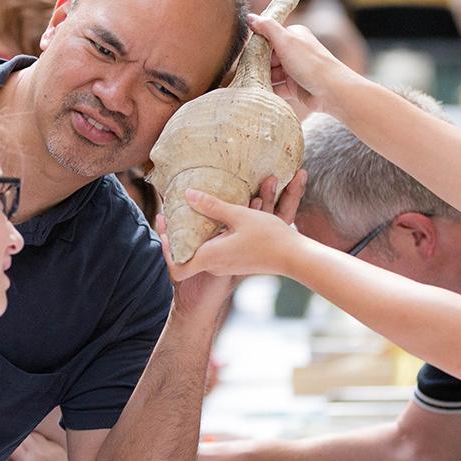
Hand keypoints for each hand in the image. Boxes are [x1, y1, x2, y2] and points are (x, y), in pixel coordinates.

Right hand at [0, 432, 72, 460]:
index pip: (13, 444)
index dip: (8, 449)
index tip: (8, 457)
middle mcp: (41, 453)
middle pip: (23, 436)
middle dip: (18, 444)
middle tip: (18, 457)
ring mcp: (52, 450)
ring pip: (34, 435)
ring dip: (28, 442)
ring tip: (28, 457)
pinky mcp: (59, 450)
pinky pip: (45, 440)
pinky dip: (39, 445)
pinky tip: (39, 458)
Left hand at [160, 185, 306, 282]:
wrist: (295, 257)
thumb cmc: (268, 237)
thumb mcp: (238, 216)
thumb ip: (212, 206)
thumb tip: (187, 194)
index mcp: (210, 257)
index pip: (176, 266)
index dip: (166, 251)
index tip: (165, 229)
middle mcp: (215, 265)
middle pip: (188, 255)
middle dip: (180, 234)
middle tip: (173, 213)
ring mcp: (226, 266)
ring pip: (203, 251)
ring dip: (197, 233)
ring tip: (194, 210)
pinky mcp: (237, 262)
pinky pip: (217, 250)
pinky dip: (213, 236)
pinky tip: (218, 219)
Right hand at [249, 14, 351, 116]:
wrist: (331, 91)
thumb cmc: (310, 63)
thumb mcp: (285, 40)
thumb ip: (267, 27)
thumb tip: (249, 16)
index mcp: (293, 36)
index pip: (268, 38)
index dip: (256, 47)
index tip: (245, 55)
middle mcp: (294, 51)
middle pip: (268, 58)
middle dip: (258, 65)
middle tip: (245, 73)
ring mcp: (295, 70)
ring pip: (272, 74)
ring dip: (262, 79)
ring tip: (250, 84)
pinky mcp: (295, 87)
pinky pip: (277, 88)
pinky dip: (269, 90)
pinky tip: (259, 93)